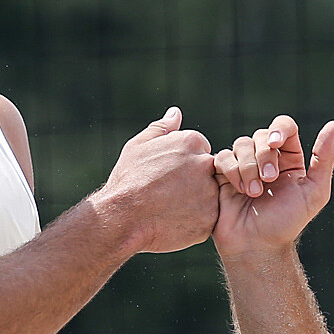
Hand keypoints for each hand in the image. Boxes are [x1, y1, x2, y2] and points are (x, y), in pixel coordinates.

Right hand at [97, 107, 218, 253]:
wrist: (122, 216)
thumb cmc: (128, 180)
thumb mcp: (138, 146)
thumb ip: (162, 128)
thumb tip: (176, 113)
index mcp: (191, 142)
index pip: (200, 150)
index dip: (182, 165)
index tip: (166, 176)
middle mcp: (205, 163)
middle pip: (207, 171)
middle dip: (192, 181)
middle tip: (168, 193)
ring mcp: (210, 190)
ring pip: (209, 195)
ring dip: (195, 201)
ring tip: (169, 208)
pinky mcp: (211, 216)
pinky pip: (208, 217)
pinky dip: (194, 220)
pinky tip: (173, 220)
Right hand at [213, 116, 333, 260]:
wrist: (257, 246)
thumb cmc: (288, 222)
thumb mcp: (315, 192)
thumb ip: (325, 158)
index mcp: (289, 158)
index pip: (284, 127)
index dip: (279, 130)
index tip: (275, 144)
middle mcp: (266, 158)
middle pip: (261, 135)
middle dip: (263, 157)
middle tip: (268, 181)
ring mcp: (243, 166)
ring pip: (241, 144)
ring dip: (248, 167)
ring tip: (253, 192)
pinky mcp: (223, 175)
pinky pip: (222, 157)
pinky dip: (231, 171)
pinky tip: (238, 190)